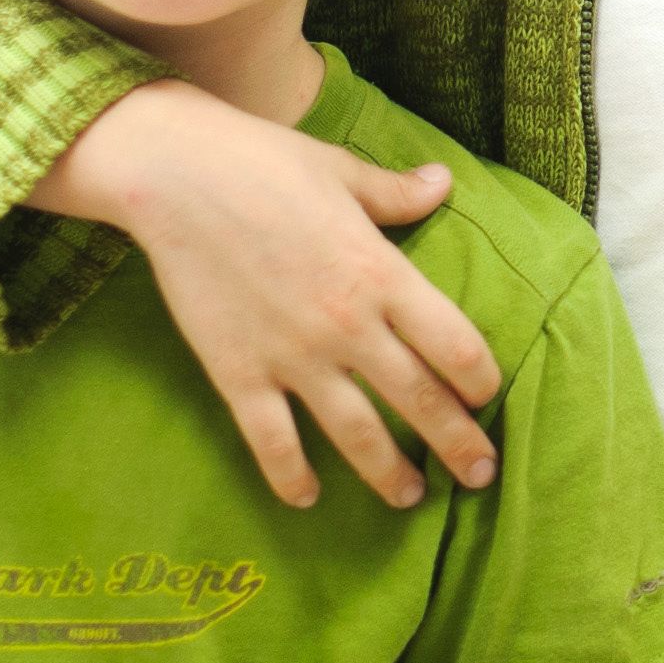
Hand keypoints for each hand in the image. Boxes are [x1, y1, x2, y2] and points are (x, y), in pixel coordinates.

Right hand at [43, 80, 502, 507]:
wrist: (175, 176)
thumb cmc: (264, 163)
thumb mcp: (343, 171)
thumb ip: (396, 193)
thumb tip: (444, 182)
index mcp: (381, 273)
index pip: (454, 344)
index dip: (479, 379)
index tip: (488, 399)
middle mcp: (347, 325)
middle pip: (419, 399)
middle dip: (456, 444)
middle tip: (480, 476)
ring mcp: (292, 355)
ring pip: (356, 433)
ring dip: (388, 473)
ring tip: (411, 498)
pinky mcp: (238, 373)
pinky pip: (273, 440)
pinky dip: (291, 475)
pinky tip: (307, 498)